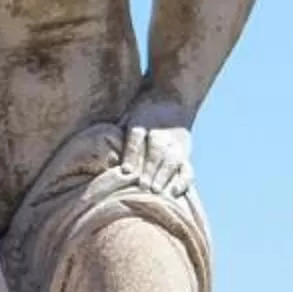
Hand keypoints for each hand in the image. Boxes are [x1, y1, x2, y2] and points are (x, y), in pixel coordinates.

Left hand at [121, 88, 195, 209]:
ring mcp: (175, 142)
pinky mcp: (185, 153)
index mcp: (142, 120)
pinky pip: (187, 167)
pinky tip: (174, 192)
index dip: (132, 153)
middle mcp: (161, 131)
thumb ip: (115, 133)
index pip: (137, 136)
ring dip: (164, 176)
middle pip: (157, 149)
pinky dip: (183, 180)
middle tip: (142, 186)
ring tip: (155, 192)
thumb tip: (105, 155)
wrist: (171, 99)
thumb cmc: (138, 115)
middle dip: (150, 168)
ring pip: (172, 158)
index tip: (126, 171)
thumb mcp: (125, 117)